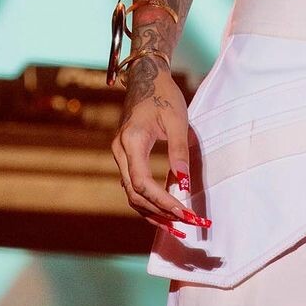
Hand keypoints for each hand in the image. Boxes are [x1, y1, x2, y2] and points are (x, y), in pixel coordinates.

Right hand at [111, 64, 210, 236]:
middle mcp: (120, 151)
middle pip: (134, 193)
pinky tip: (165, 212)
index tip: (184, 212)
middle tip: (185, 225)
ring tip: (176, 227)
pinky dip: (148, 201)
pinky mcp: (125, 157)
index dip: (162, 201)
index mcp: (131, 141)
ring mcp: (120, 155)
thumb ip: (179, 153)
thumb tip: (184, 186)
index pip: (142, 182)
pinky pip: (133, 185)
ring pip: (131, 193)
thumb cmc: (164, 96)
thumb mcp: (178, 121)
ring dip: (153, 212)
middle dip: (159, 212)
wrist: (146, 78)